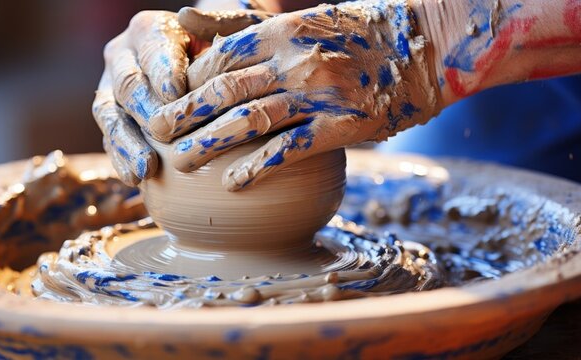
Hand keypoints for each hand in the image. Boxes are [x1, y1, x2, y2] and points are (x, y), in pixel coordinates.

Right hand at [93, 9, 271, 185]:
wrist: (211, 63)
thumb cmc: (227, 46)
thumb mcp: (230, 30)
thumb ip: (215, 23)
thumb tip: (188, 14)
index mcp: (149, 29)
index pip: (153, 47)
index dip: (163, 69)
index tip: (176, 91)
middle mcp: (123, 56)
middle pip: (128, 83)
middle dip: (144, 111)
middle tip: (163, 132)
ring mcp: (113, 90)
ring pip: (111, 115)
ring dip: (127, 144)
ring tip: (145, 168)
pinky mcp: (114, 119)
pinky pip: (111, 140)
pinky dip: (122, 160)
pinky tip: (136, 179)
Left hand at [149, 1, 441, 190]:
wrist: (424, 45)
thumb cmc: (357, 33)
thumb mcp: (300, 20)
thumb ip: (246, 27)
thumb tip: (188, 21)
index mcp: (281, 31)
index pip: (218, 59)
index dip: (187, 82)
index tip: (168, 100)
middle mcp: (294, 61)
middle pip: (222, 91)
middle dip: (183, 116)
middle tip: (156, 135)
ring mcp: (318, 95)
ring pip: (248, 122)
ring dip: (209, 145)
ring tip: (181, 163)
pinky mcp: (342, 127)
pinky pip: (290, 150)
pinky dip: (257, 167)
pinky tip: (232, 184)